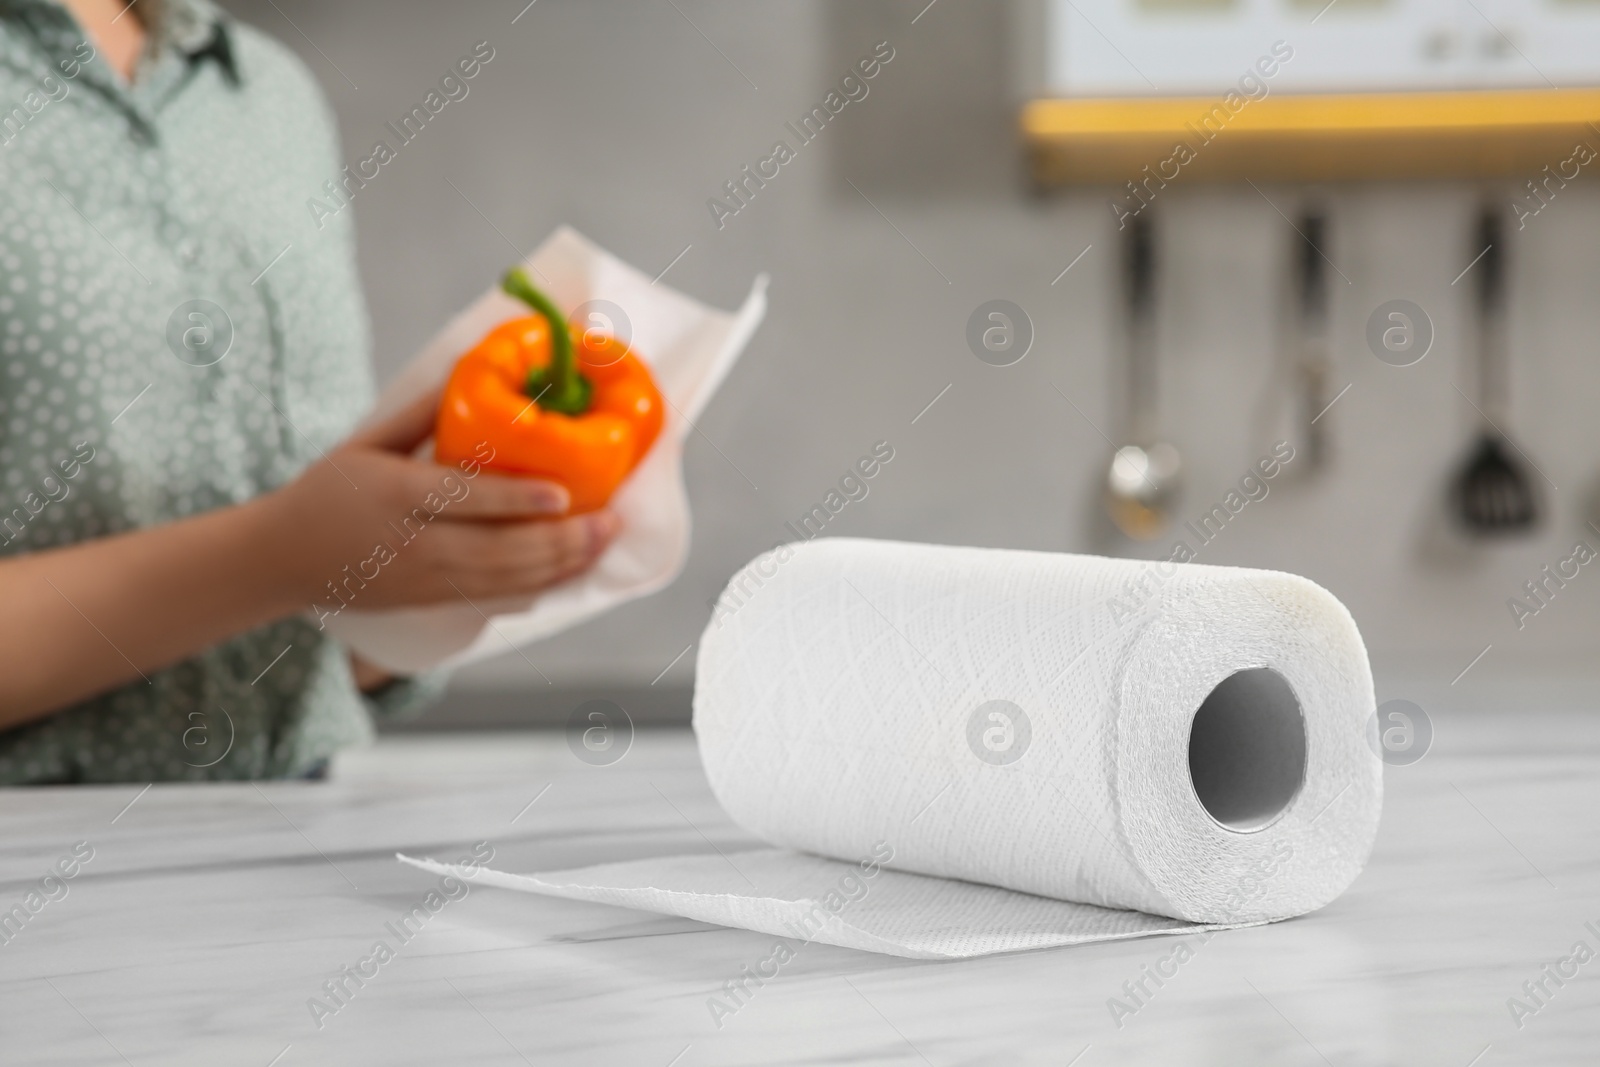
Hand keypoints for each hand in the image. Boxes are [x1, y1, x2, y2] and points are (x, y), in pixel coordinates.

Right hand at [259, 390, 620, 613]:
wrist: (282, 560)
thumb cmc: (328, 490)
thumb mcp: (364, 443)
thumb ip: (419, 412)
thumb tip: (469, 367)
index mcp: (394, 496)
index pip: (463, 500)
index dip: (515, 502)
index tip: (563, 495)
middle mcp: (413, 545)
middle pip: (497, 551)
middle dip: (561, 541)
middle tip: (610, 522)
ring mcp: (425, 581)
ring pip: (504, 581)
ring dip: (560, 565)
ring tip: (603, 542)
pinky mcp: (431, 603)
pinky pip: (493, 601)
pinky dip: (537, 589)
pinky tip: (571, 574)